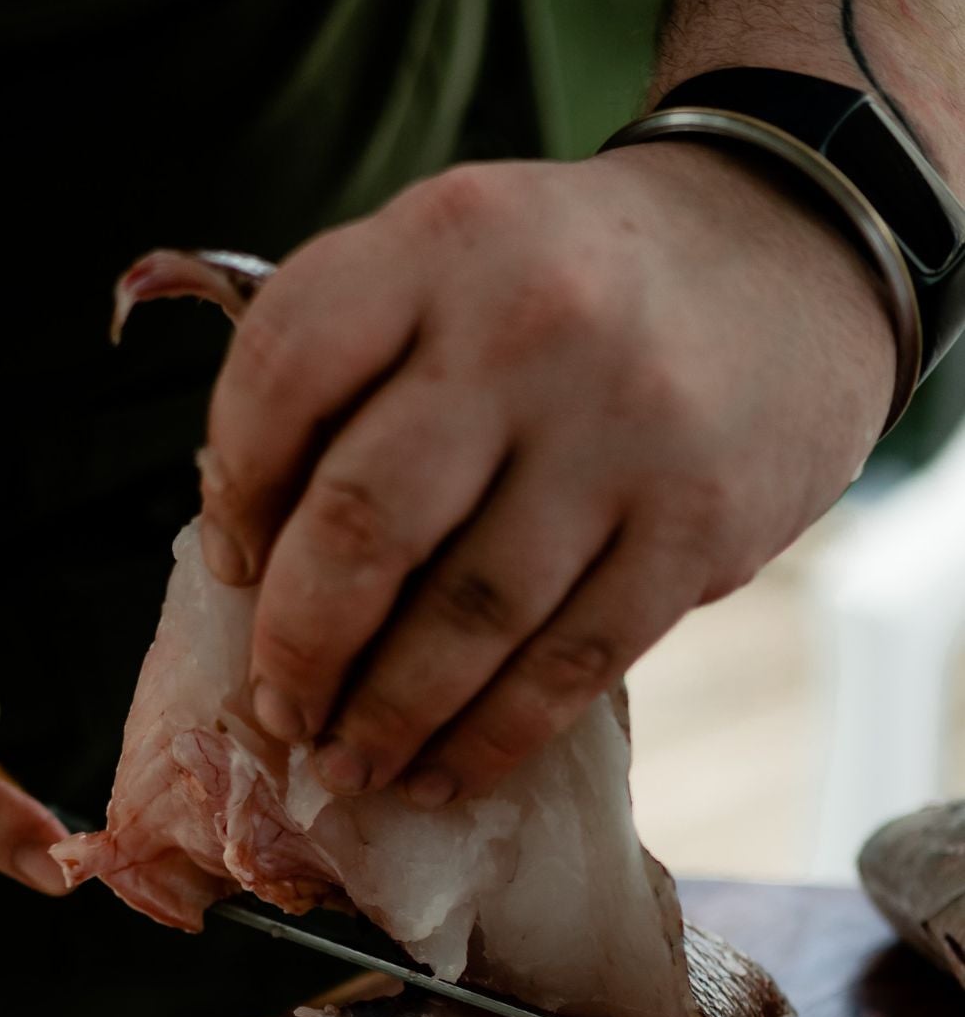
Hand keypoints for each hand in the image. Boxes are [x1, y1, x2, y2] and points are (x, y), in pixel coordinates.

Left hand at [200, 143, 895, 803]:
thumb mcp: (452, 256)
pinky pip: (569, 665)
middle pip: (365, 520)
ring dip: (387, 718)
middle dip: (300, 645)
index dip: (234, 492)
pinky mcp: (697, 527)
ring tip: (346, 765)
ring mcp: (622, 432)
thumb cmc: (570, 286)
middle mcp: (529, 327)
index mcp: (440, 243)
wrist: (785, 253)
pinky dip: (490, 738)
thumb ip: (352, 367)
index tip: (231, 569)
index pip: (283, 373)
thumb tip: (252, 557)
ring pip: (468, 618)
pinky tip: (441, 774)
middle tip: (281, 709)